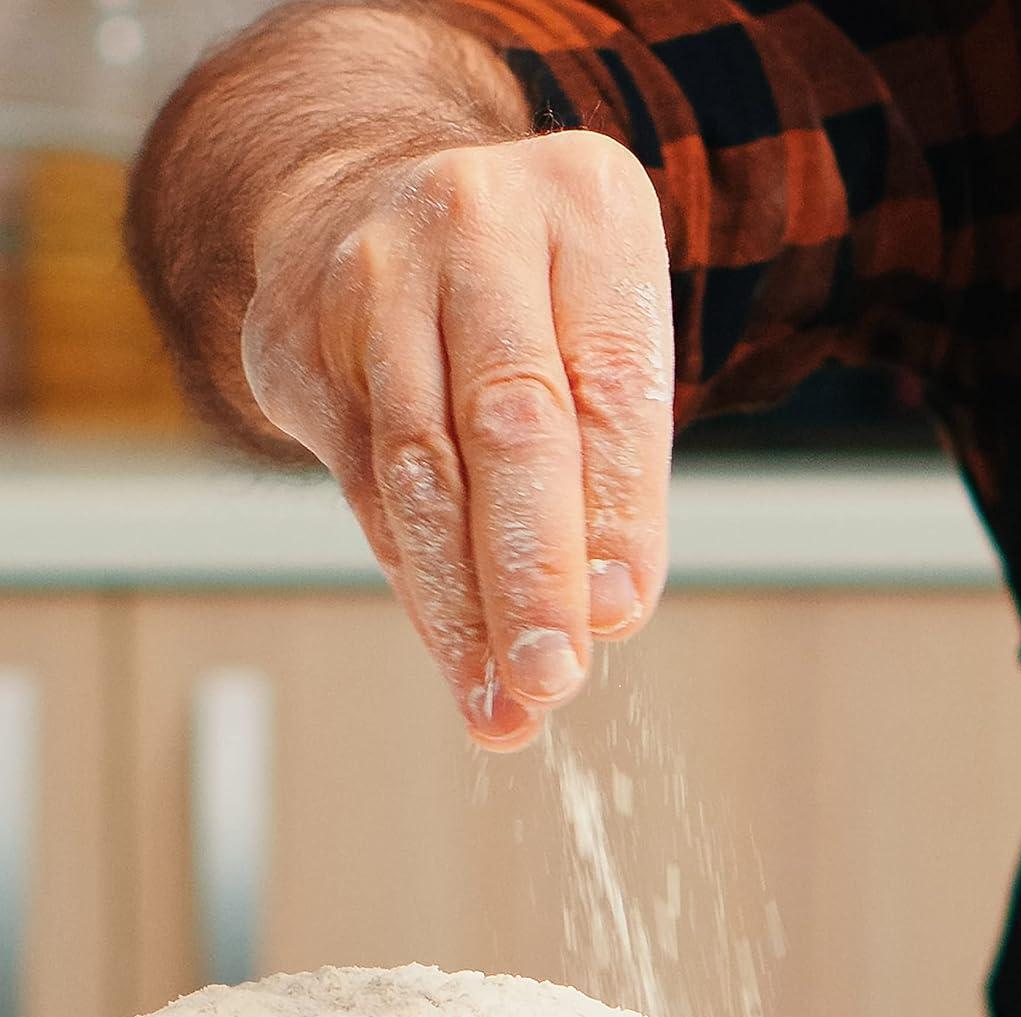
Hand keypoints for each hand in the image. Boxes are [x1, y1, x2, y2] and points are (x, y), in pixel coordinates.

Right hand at [241, 133, 672, 748]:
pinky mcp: (299, 347)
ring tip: (500, 706)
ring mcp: (370, 279)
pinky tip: (455, 656)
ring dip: (464, 608)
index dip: (618, 509)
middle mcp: (472, 224)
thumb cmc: (530, 298)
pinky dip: (419, 585)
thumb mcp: (603, 337)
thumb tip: (608, 610)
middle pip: (507, 424)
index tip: (619, 614)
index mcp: (585, 209)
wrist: (370, 203)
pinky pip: (367, 490)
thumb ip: (615, 462)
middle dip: (531, 572)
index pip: (611, 385)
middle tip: (550, 680)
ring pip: (421, 472)